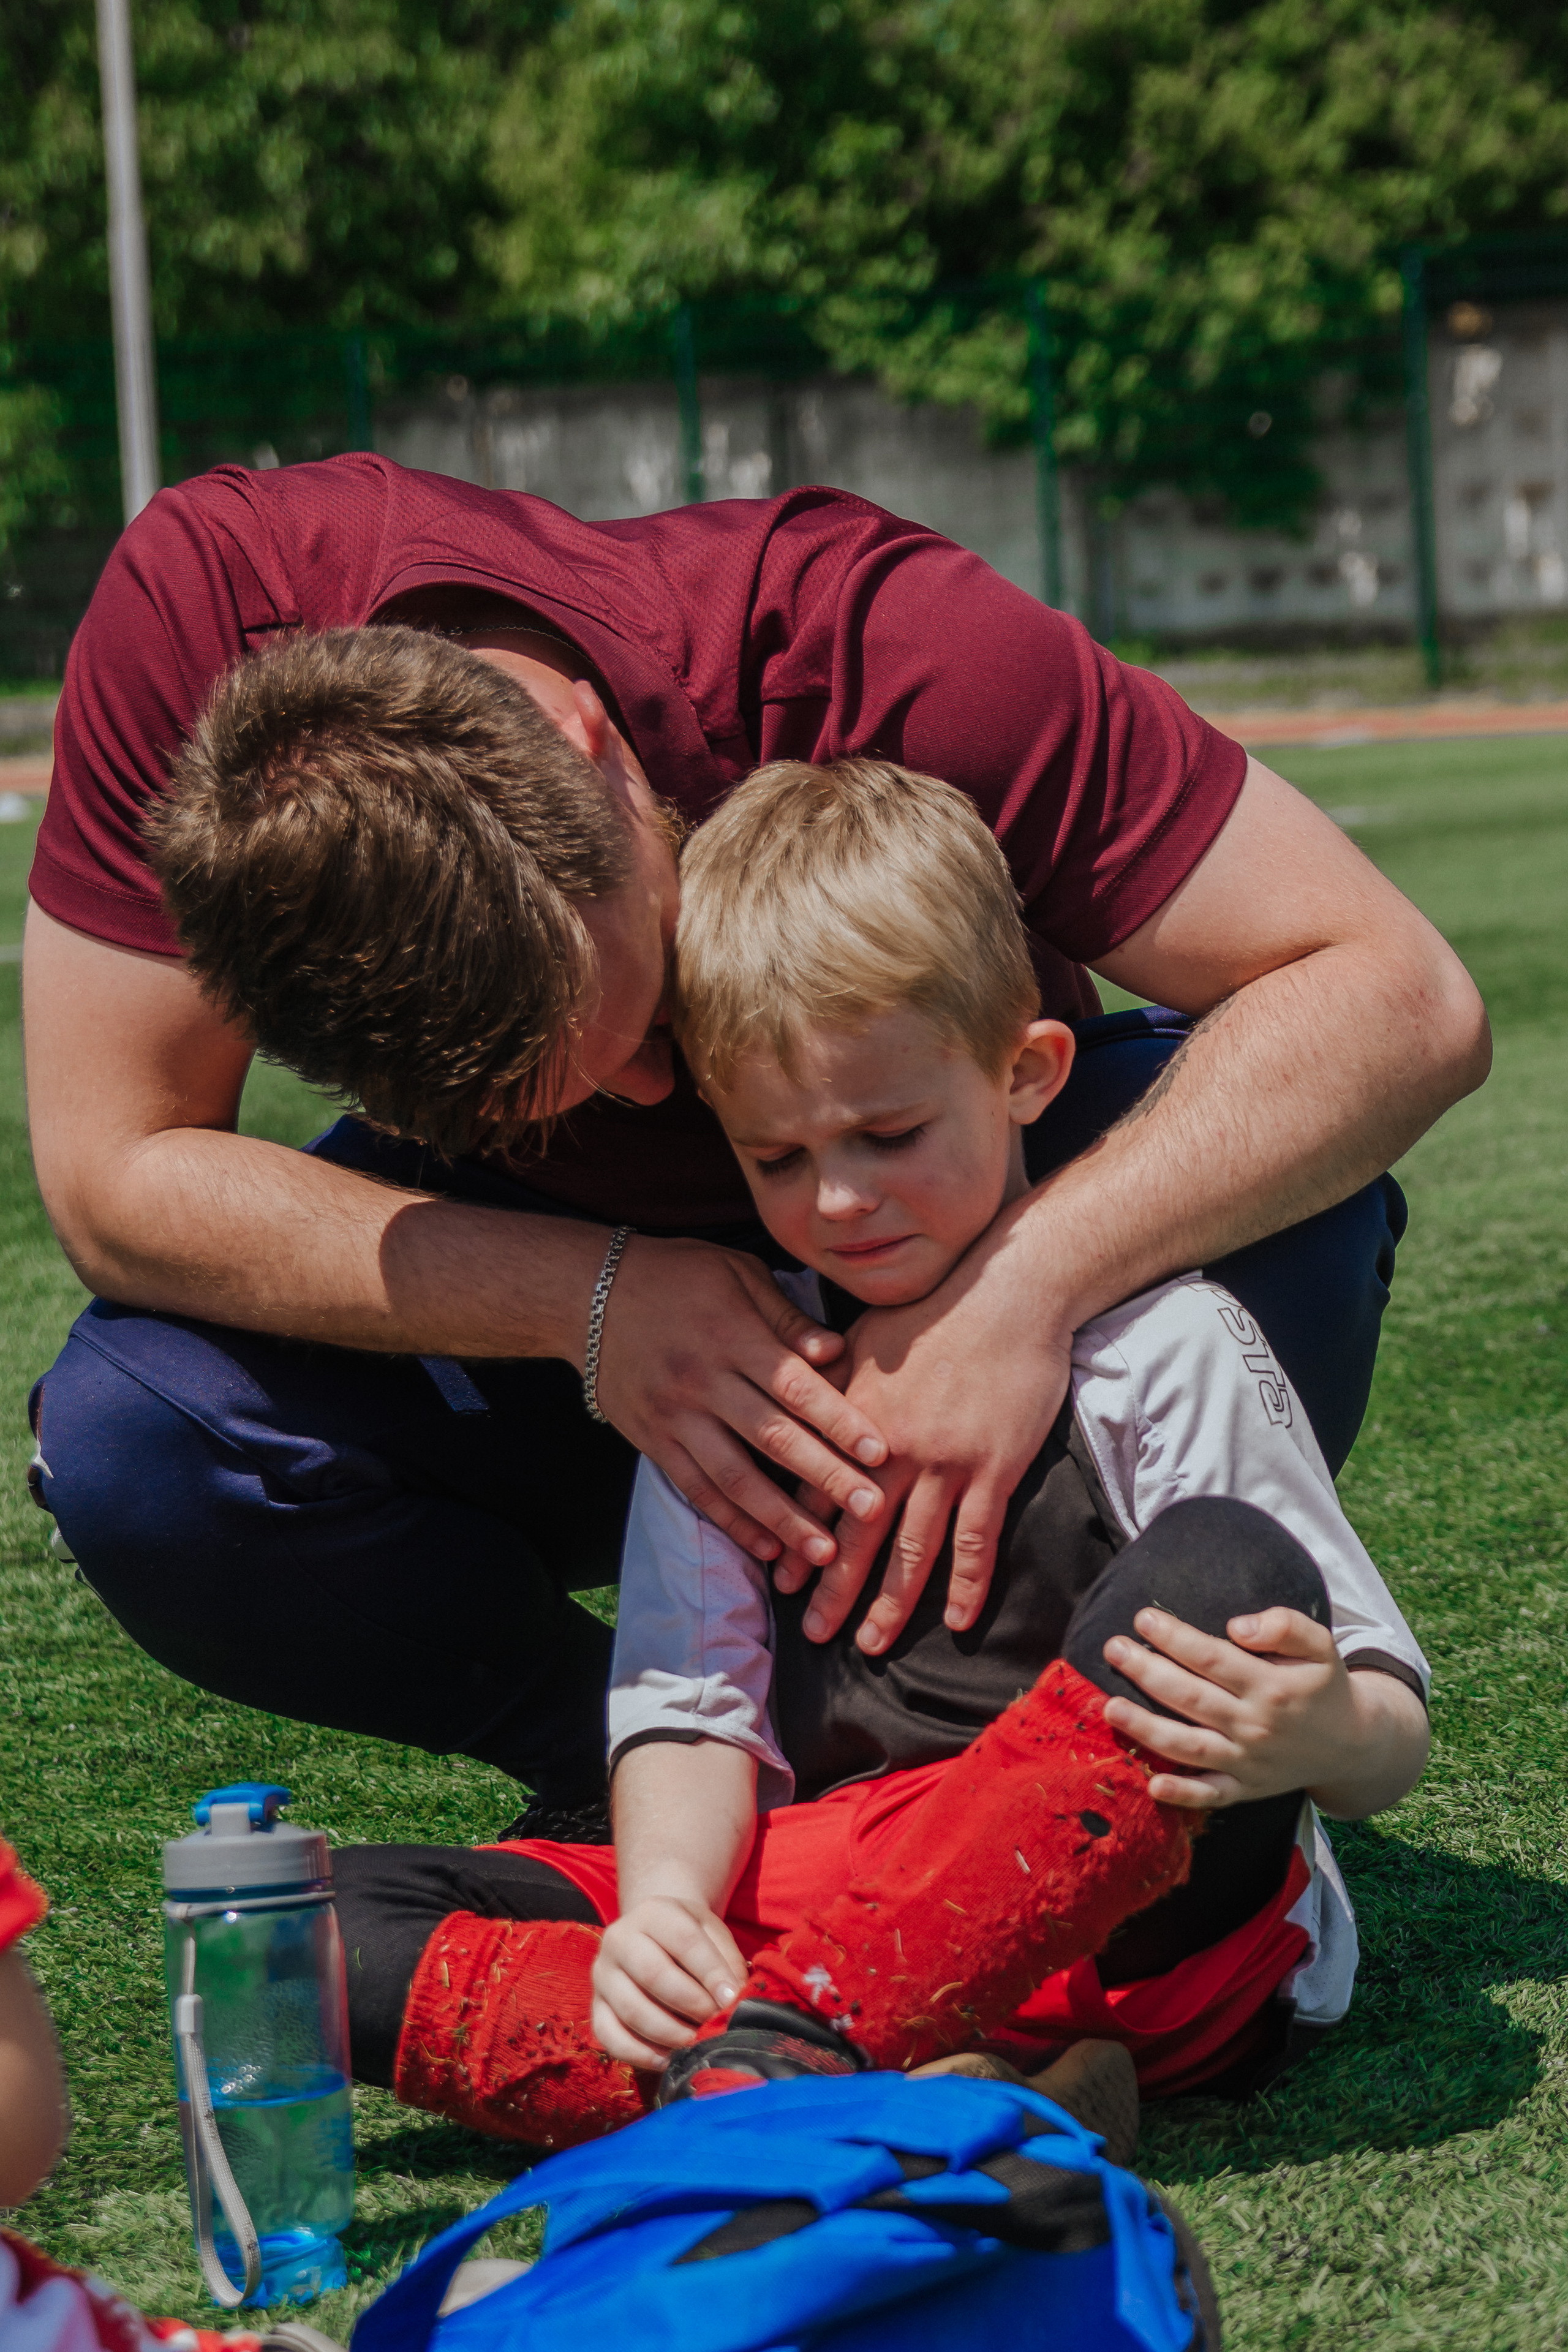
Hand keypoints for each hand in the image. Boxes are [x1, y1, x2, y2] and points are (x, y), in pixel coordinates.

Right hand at [590, 1897, 747, 2069]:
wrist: (652, 1938)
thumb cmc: (689, 1939)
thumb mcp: (712, 1933)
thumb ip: (727, 1961)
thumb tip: (734, 1998)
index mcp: (653, 1913)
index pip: (684, 1940)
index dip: (711, 1972)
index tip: (731, 1998)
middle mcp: (619, 1939)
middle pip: (653, 1974)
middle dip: (690, 2003)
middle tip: (714, 2020)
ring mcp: (602, 1974)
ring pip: (631, 2009)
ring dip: (669, 2033)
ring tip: (696, 2041)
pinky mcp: (595, 2006)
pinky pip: (609, 2036)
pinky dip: (640, 2054)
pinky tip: (668, 2059)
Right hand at [592, 1235, 888, 1565]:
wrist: (588, 1293)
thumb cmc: (677, 1275)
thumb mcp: (737, 1274)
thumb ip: (787, 1318)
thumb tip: (837, 1352)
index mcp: (733, 1336)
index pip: (795, 1387)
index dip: (839, 1422)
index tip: (879, 1453)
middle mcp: (704, 1381)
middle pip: (772, 1438)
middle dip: (825, 1478)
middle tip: (870, 1510)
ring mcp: (674, 1415)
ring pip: (733, 1477)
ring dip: (781, 1518)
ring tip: (823, 1551)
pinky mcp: (651, 1439)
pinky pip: (695, 1488)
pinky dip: (731, 1521)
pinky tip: (766, 1547)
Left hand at [775, 1208, 1072, 1651]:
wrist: (1008, 1294)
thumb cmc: (934, 1311)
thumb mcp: (866, 1340)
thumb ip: (831, 1384)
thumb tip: (797, 1407)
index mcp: (858, 1420)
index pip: (819, 1493)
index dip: (798, 1539)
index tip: (782, 1579)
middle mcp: (896, 1450)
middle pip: (857, 1535)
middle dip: (832, 1589)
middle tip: (814, 1633)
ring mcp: (947, 1463)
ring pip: (913, 1550)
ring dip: (891, 1603)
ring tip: (871, 1644)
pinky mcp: (994, 1469)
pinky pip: (977, 1539)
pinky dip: (968, 1584)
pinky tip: (957, 1620)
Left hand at [1100, 1605, 1400, 1811]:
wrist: (1353, 1745)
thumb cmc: (1324, 1685)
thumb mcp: (1320, 1645)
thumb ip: (1285, 1625)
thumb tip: (1237, 1626)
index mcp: (1272, 1687)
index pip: (1212, 1658)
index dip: (1175, 1637)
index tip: (1143, 1617)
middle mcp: (1256, 1726)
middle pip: (1191, 1698)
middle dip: (1146, 1671)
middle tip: (1112, 1648)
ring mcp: (1248, 1763)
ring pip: (1189, 1747)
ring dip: (1146, 1729)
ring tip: (1109, 1706)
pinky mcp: (1246, 1790)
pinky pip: (1210, 1796)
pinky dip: (1182, 1795)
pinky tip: (1151, 1783)